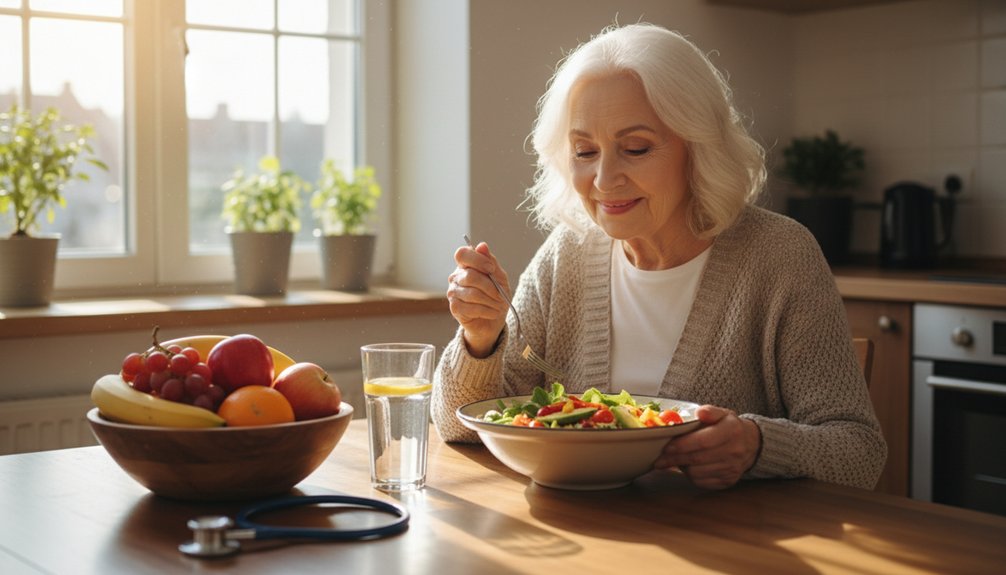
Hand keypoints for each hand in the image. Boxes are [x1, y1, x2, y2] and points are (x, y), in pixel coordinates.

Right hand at [446, 241, 510, 357]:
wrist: (493, 320)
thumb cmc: (496, 296)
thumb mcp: (499, 277)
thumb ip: (491, 262)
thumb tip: (482, 245)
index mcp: (465, 265)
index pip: (462, 254)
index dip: (477, 260)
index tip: (491, 269)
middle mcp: (456, 277)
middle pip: (471, 276)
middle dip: (491, 287)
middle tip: (500, 295)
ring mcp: (453, 292)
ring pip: (472, 293)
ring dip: (490, 301)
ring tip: (498, 305)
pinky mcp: (454, 308)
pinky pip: (471, 308)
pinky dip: (486, 311)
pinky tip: (492, 313)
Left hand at [653, 405, 760, 489]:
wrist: (751, 445)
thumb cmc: (730, 427)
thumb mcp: (723, 414)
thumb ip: (710, 411)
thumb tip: (699, 412)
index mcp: (732, 431)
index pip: (703, 441)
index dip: (682, 445)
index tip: (667, 447)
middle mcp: (734, 451)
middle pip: (697, 459)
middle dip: (674, 459)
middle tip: (660, 459)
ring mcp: (731, 469)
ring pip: (697, 473)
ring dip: (682, 467)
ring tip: (676, 459)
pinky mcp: (727, 481)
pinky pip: (702, 482)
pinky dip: (691, 476)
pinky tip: (689, 467)